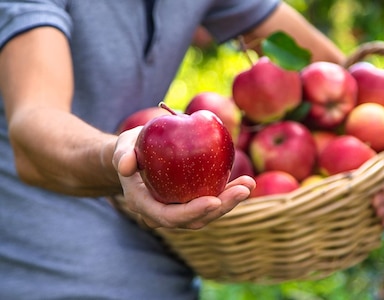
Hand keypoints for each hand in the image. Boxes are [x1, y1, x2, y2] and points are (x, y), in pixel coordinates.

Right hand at [112, 127, 254, 228]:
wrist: (135, 157)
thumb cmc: (130, 149)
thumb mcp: (123, 147)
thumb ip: (122, 154)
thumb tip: (125, 165)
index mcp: (145, 205)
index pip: (170, 216)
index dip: (192, 212)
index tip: (213, 200)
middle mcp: (165, 213)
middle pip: (196, 219)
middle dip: (222, 207)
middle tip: (243, 190)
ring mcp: (181, 209)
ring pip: (208, 213)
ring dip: (230, 202)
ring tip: (249, 184)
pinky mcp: (193, 201)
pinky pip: (213, 201)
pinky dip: (229, 194)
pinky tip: (246, 182)